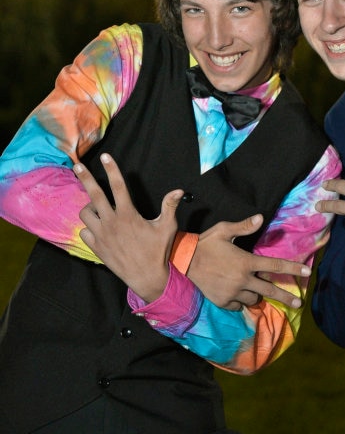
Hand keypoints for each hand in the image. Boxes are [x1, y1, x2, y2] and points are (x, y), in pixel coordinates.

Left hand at [75, 154, 183, 301]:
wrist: (146, 277)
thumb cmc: (158, 251)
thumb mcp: (167, 227)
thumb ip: (169, 206)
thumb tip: (179, 190)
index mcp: (128, 214)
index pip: (119, 186)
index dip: (112, 169)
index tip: (105, 156)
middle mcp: (112, 222)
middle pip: (94, 194)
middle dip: (85, 177)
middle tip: (77, 166)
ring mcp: (102, 235)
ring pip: (86, 213)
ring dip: (90, 207)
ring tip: (97, 207)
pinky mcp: (96, 247)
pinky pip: (84, 232)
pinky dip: (88, 227)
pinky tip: (97, 228)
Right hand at [188, 219, 310, 310]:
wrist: (183, 262)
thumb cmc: (205, 243)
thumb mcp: (223, 230)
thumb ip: (244, 226)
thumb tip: (261, 217)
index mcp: (246, 262)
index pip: (275, 266)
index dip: (293, 269)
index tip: (307, 273)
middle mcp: (242, 279)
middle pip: (271, 290)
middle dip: (287, 297)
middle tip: (299, 303)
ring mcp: (232, 292)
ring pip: (254, 298)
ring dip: (256, 293)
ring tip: (252, 286)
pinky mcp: (223, 302)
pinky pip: (239, 305)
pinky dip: (241, 300)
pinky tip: (237, 292)